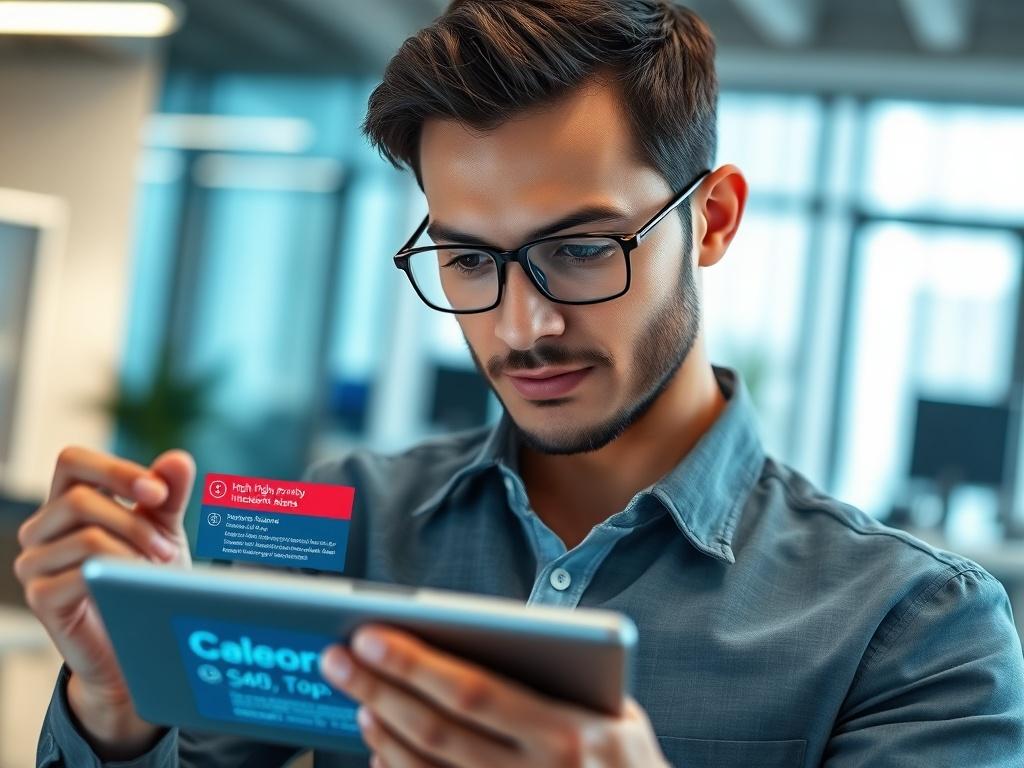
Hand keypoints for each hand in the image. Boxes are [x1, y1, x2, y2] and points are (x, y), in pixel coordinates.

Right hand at [13, 446, 195, 758]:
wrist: (139, 641)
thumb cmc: (147, 579)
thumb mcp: (163, 530)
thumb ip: (168, 495)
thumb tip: (178, 459)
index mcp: (66, 501)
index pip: (72, 460)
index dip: (117, 470)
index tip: (158, 494)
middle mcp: (41, 528)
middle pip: (80, 499)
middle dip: (134, 521)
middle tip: (166, 548)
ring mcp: (34, 563)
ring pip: (84, 535)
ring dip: (133, 549)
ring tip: (157, 568)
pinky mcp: (40, 597)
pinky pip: (80, 571)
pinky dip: (119, 572)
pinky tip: (137, 585)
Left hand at [320, 625, 669, 767]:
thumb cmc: (628, 761)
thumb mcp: (616, 712)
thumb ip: (554, 680)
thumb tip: (469, 645)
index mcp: (569, 730)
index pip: (473, 690)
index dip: (414, 664)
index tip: (369, 635)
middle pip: (438, 729)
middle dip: (378, 689)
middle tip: (336, 657)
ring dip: (384, 732)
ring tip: (357, 697)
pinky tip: (381, 749)